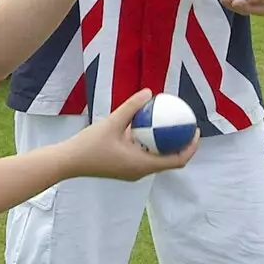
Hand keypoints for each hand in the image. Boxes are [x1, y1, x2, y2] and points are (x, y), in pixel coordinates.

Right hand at [60, 89, 199, 180]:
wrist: (68, 162)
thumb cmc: (89, 144)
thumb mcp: (112, 122)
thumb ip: (131, 107)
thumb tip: (149, 92)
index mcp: (142, 165)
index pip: (177, 160)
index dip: (191, 147)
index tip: (196, 131)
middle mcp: (140, 171)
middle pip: (170, 161)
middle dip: (182, 145)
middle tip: (186, 126)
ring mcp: (132, 172)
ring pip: (157, 159)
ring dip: (166, 145)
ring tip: (170, 125)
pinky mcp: (124, 168)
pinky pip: (144, 157)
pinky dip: (151, 145)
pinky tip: (146, 128)